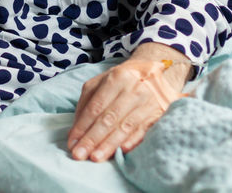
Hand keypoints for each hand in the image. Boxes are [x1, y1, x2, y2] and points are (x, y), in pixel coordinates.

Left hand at [66, 44, 191, 160]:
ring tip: (96, 157)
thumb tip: (76, 129)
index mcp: (116, 78)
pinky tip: (121, 151)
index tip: (72, 142)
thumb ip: (87, 102)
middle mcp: (133, 89)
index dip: (82, 126)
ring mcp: (148, 102)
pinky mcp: (159, 114)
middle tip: (79, 154)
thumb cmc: (122, 81)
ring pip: (125, 127)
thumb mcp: (101, 82)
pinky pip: (143, 131)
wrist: (154, 74)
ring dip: (109, 144)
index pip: (95, 107)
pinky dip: (132, 142)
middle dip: (92, 139)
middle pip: (109, 118)